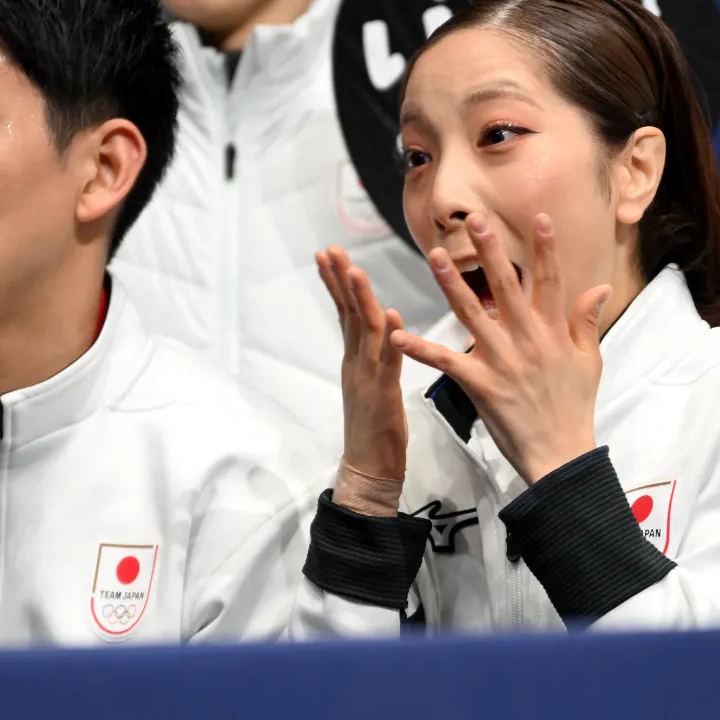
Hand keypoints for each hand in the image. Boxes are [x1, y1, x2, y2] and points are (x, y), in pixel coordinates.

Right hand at [317, 247, 408, 488]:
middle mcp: (356, 364)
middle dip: (338, 280)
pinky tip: (391, 315)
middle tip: (330, 250)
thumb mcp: (370, 385)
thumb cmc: (374, 430)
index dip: (336, 284)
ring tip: (355, 270)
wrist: (369, 469)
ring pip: (363, 331)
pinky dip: (389, 337)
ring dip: (360, 299)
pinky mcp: (383, 395)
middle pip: (347, 314)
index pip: (344, 314)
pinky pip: (387, 362)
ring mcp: (367, 378)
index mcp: (354, 360)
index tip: (328, 255)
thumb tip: (376, 332)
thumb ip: (370, 358)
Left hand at [391, 213, 606, 484]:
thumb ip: (587, 320)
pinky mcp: (481, 384)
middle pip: (507, 287)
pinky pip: (447, 362)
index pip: (550, 281)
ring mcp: (502, 360)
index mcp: (554, 332)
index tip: (539, 218)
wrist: (560, 454)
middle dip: (491, 251)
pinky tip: (398, 337)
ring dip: (451, 285)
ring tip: (436, 257)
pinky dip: (421, 350)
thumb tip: (599, 286)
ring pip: (472, 315)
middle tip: (476, 220)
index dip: (545, 249)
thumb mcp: (589, 360)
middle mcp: (527, 339)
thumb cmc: (574, 406)